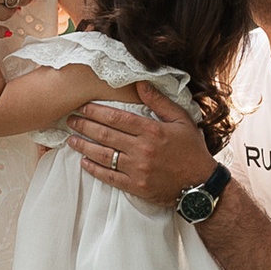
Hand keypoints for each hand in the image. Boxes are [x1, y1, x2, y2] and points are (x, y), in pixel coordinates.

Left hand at [70, 83, 213, 211]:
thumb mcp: (182, 120)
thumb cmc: (192, 150)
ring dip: (84, 146)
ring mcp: (137, 168)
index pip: (118, 118)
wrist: (200, 183)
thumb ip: (160, 102)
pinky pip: (108, 176)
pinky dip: (94, 169)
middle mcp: (142, 149)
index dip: (97, 112)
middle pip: (106, 135)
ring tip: (71, 140)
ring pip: (103, 155)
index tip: (83, 107)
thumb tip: (141, 84)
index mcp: (153, 131)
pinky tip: (84, 162)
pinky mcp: (134, 185)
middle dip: (85, 126)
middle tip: (70, 121)